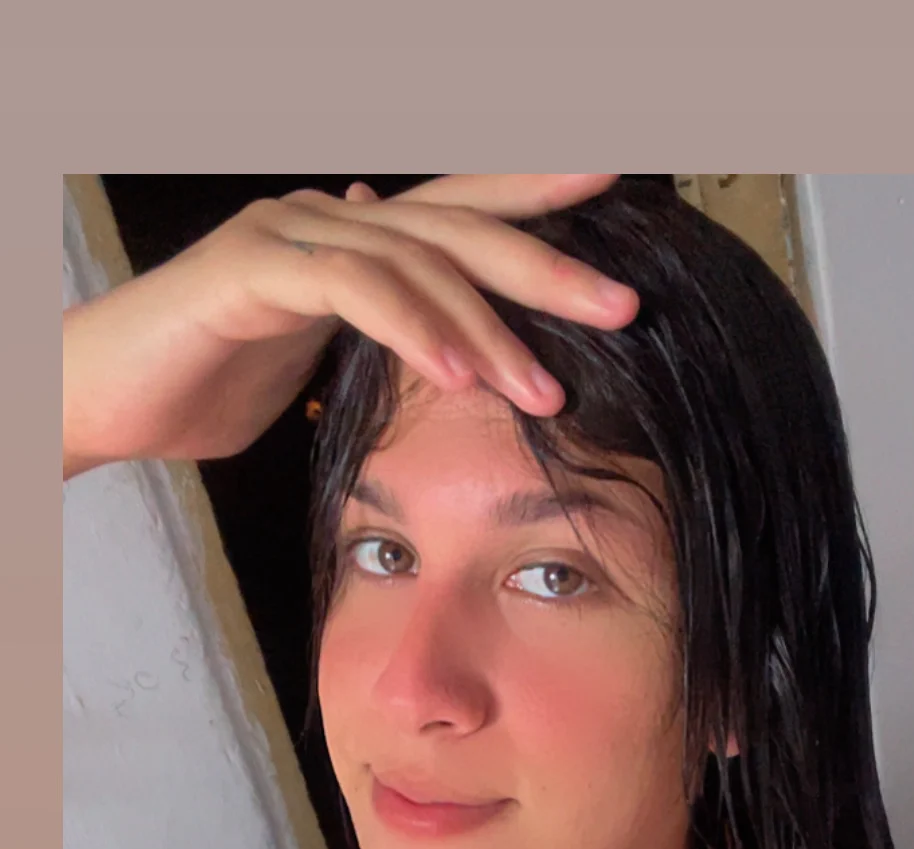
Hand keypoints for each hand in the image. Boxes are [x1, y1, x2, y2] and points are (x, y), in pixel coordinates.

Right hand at [63, 174, 638, 474]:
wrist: (101, 397)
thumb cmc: (202, 386)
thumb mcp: (312, 370)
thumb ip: (373, 348)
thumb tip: (439, 351)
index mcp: (353, 239)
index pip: (461, 211)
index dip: (538, 196)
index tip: (619, 197)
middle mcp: (328, 217)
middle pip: (458, 226)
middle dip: (545, 266)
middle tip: (622, 307)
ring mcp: (288, 232)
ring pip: (413, 260)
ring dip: (486, 327)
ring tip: (542, 387)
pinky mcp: (250, 270)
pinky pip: (349, 288)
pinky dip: (412, 327)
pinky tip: (458, 373)